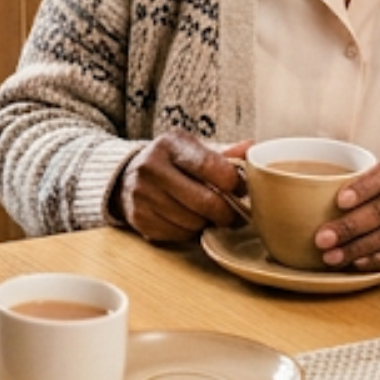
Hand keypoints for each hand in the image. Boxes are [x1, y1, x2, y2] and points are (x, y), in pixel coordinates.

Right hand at [112, 132, 253, 242]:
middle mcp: (151, 167)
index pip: (211, 166)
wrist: (127, 176)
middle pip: (205, 202)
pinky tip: (188, 219)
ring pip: (194, 222)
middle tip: (232, 213)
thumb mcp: (192, 149)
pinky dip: (190, 232)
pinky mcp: (140, 219)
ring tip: (208, 214)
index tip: (241, 189)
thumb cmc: (170, 163)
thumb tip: (252, 149)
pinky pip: (179, 235)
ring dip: (207, 223)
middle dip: (226, 212)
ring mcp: (143, 195)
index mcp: (169, 145)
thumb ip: (223, 152)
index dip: (233, 182)